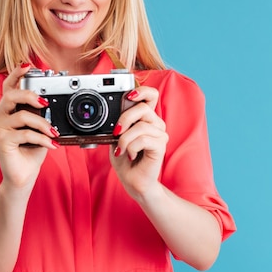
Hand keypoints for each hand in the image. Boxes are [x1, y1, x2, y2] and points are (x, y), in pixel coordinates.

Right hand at [0, 65, 58, 189]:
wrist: (23, 176)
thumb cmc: (31, 151)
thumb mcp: (40, 129)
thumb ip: (42, 115)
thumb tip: (52, 105)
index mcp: (9, 110)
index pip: (8, 86)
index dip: (16, 74)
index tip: (27, 65)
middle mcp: (1, 116)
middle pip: (10, 95)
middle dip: (30, 95)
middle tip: (45, 102)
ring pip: (21, 115)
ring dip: (42, 123)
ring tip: (54, 132)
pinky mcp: (2, 140)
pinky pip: (24, 134)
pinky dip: (42, 138)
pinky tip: (51, 145)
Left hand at [110, 86, 167, 200]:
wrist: (132, 181)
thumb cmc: (125, 159)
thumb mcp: (115, 138)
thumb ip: (116, 125)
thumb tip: (111, 117)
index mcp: (145, 118)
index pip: (151, 95)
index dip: (142, 90)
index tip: (128, 96)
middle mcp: (155, 123)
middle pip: (143, 108)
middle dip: (125, 118)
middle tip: (116, 132)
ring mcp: (160, 134)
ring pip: (141, 126)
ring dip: (125, 139)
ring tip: (121, 149)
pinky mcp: (161, 146)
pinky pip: (144, 139)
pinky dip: (131, 147)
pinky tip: (130, 155)